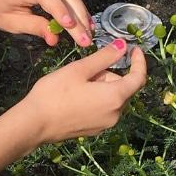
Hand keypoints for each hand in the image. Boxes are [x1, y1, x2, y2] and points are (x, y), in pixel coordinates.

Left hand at [0, 0, 93, 47]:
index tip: (70, 26)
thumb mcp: (8, 22)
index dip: (58, 9)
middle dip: (77, 17)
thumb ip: (32, 27)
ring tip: (89, 34)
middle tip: (86, 40)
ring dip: (81, 13)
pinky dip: (77, 6)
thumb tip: (54, 39)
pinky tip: (85, 22)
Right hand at [21, 39, 147, 144]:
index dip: (139, 62)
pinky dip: (96, 98)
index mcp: (115, 97)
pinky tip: (74, 96)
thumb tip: (123, 45)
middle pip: (121, 87)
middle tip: (84, 68)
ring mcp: (105, 125)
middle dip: (107, 73)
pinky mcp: (95, 130)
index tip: (134, 49)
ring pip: (111, 98)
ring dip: (100, 86)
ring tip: (75, 82)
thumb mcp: (79, 69)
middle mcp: (116, 114)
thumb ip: (104, 57)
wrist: (35, 124)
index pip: (138, 79)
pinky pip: (103, 108)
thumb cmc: (56, 92)